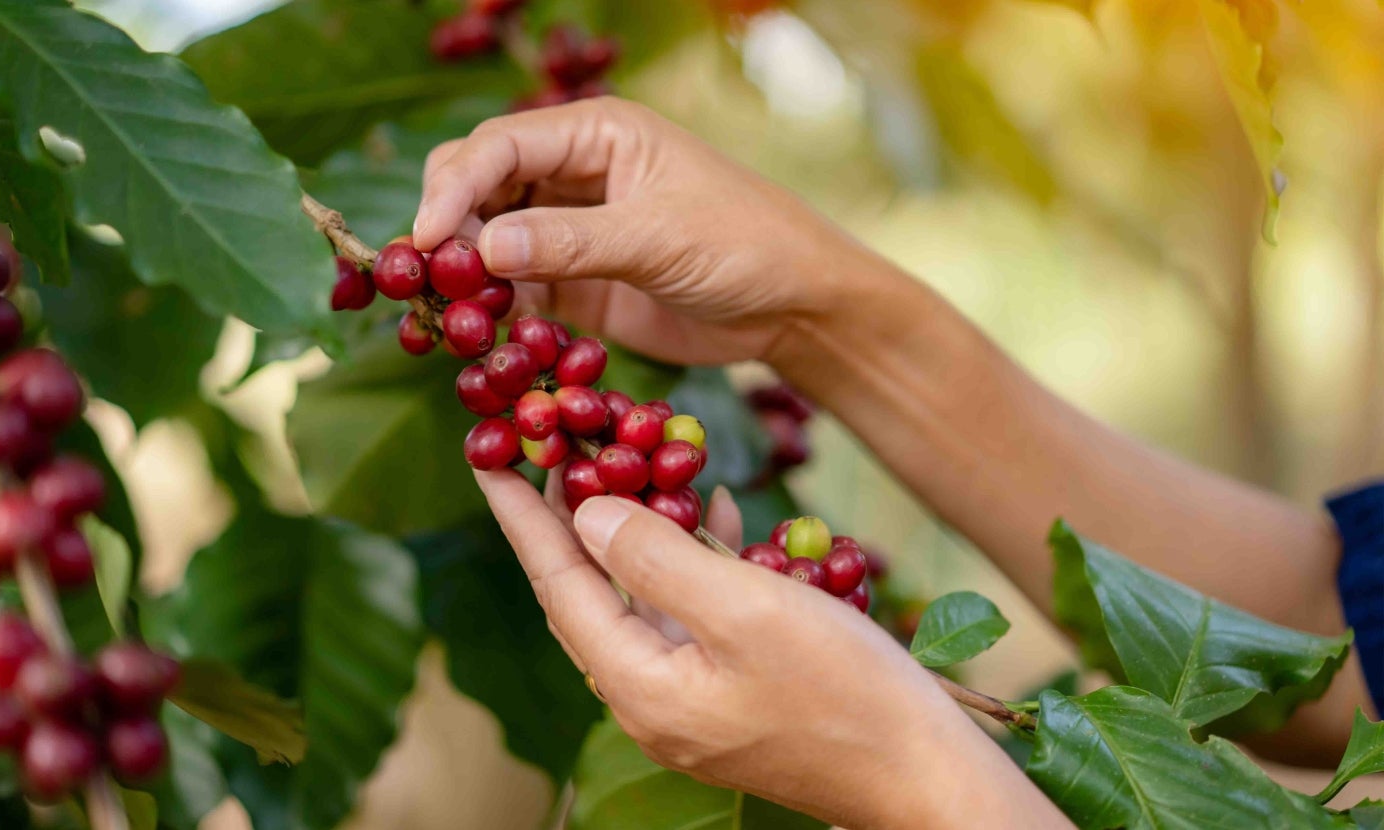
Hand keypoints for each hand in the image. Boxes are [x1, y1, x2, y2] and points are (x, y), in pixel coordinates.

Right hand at [413, 97, 890, 365]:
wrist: (792, 307)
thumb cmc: (744, 245)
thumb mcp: (659, 237)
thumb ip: (571, 242)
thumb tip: (480, 250)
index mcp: (596, 134)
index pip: (498, 146)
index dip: (452, 188)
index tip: (424, 242)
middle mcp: (573, 174)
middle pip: (478, 187)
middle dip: (447, 229)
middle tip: (429, 284)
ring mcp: (570, 230)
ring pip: (488, 243)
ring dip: (465, 277)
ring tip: (448, 319)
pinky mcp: (575, 284)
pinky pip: (515, 292)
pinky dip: (495, 313)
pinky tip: (486, 339)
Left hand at [474, 469, 1068, 829]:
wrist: (925, 776)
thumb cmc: (843, 692)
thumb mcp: (744, 610)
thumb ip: (655, 558)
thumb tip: (588, 512)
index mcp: (639, 685)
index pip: (558, 585)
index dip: (521, 516)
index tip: (488, 456)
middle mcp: (651, 698)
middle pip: (590, 592)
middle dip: (568, 517)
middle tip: (548, 447)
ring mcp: (691, 701)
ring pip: (642, 599)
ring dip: (636, 530)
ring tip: (626, 462)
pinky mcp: (732, 695)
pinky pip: (691, 615)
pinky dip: (694, 560)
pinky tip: (715, 515)